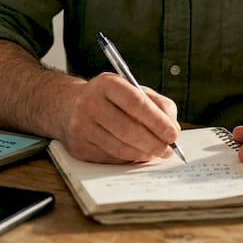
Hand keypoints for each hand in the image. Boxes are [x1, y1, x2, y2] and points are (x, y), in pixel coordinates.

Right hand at [59, 72, 181, 163]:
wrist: (69, 106)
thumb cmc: (110, 98)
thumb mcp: (133, 90)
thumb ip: (158, 104)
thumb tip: (173, 128)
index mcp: (106, 84)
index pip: (135, 103)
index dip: (157, 121)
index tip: (173, 134)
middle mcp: (90, 103)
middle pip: (127, 129)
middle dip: (153, 143)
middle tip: (168, 150)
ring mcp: (81, 126)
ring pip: (119, 147)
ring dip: (143, 154)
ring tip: (156, 153)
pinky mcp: (79, 146)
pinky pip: (111, 158)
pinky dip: (129, 159)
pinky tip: (137, 154)